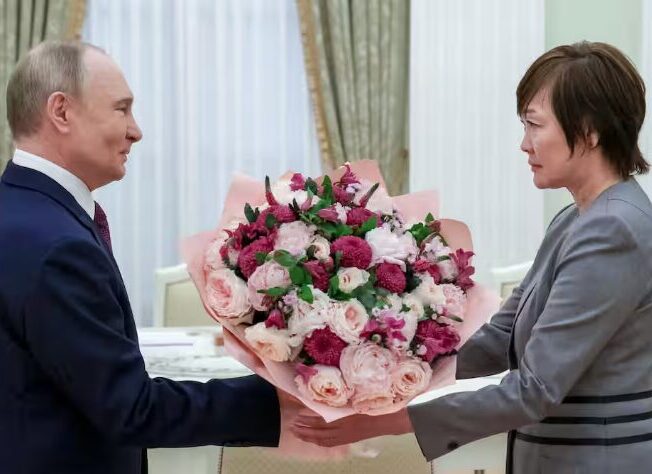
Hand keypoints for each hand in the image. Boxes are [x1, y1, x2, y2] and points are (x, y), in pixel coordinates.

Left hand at [290, 408, 413, 446]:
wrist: (389, 419)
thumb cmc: (375, 404)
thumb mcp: (357, 397)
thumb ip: (343, 397)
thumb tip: (326, 393)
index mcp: (346, 418)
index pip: (323, 420)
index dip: (309, 418)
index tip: (298, 413)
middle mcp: (344, 429)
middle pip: (320, 432)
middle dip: (304, 430)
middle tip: (292, 425)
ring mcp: (346, 436)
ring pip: (323, 440)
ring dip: (309, 437)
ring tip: (297, 432)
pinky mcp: (349, 439)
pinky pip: (330, 443)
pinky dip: (319, 441)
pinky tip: (313, 439)